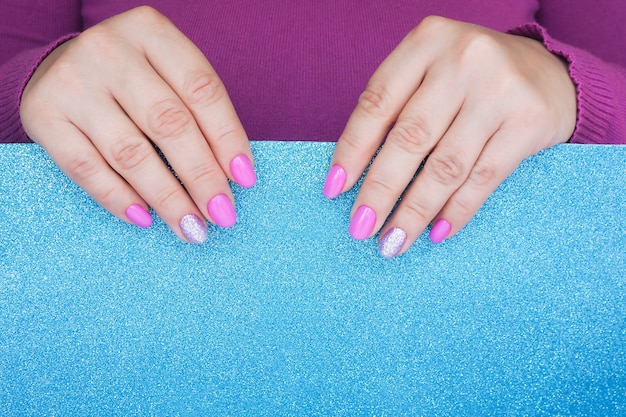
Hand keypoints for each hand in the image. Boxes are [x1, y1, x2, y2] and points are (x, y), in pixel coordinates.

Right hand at [20, 6, 255, 243]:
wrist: (59, 66)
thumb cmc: (131, 77)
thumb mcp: (166, 74)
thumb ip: (197, 111)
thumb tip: (231, 175)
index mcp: (150, 31)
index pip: (201, 90)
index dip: (228, 138)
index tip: (245, 179)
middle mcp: (108, 50)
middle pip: (169, 124)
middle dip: (202, 177)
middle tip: (222, 214)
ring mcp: (72, 82)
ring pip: (130, 153)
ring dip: (167, 199)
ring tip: (191, 228)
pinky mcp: (42, 115)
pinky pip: (86, 168)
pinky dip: (119, 199)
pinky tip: (146, 219)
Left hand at [324, 16, 576, 256]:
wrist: (547, 73)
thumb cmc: (470, 80)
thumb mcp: (430, 73)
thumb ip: (398, 109)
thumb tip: (356, 176)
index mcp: (427, 41)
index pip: (377, 103)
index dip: (351, 150)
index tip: (333, 189)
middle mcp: (463, 60)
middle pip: (409, 138)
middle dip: (379, 191)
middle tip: (360, 228)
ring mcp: (500, 90)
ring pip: (445, 165)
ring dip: (415, 212)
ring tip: (394, 242)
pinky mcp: (530, 121)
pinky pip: (483, 178)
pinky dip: (456, 211)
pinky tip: (437, 233)